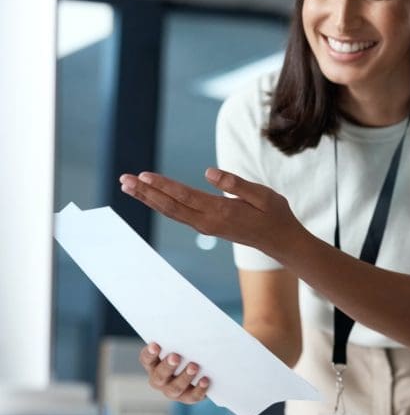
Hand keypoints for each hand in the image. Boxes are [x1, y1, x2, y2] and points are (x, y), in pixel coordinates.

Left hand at [119, 168, 303, 260]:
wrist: (281, 241)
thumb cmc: (275, 215)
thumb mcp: (263, 195)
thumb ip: (235, 184)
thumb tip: (208, 172)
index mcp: (221, 211)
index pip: (185, 196)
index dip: (163, 186)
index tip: (143, 176)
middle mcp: (209, 221)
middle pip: (171, 206)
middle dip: (145, 192)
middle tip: (123, 180)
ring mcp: (206, 226)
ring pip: (171, 212)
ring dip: (149, 199)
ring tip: (128, 187)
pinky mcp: (207, 226)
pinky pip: (178, 215)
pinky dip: (161, 205)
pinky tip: (151, 198)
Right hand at [139, 342, 208, 402]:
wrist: (201, 370)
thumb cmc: (187, 351)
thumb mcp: (182, 344)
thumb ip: (181, 338)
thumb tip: (193, 326)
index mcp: (154, 364)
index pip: (146, 359)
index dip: (149, 353)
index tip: (156, 345)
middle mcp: (159, 380)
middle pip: (159, 376)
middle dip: (167, 366)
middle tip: (176, 356)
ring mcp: (172, 391)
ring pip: (174, 388)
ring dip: (184, 377)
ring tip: (194, 366)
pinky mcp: (187, 398)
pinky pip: (192, 397)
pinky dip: (199, 389)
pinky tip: (205, 380)